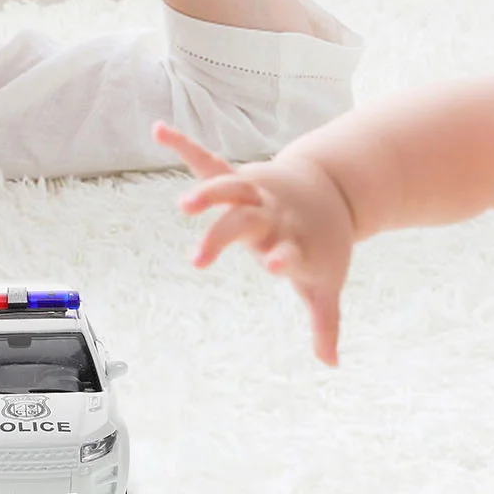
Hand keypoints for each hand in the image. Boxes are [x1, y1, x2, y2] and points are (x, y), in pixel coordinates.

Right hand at [154, 120, 354, 364]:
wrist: (335, 190)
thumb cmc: (323, 244)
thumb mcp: (325, 282)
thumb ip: (325, 321)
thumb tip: (331, 366)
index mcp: (295, 241)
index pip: (288, 250)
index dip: (282, 257)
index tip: (274, 264)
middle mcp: (273, 216)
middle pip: (245, 223)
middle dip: (222, 237)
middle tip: (198, 260)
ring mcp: (256, 195)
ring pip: (229, 188)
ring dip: (207, 193)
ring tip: (184, 204)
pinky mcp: (240, 181)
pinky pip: (208, 162)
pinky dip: (185, 145)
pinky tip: (158, 128)